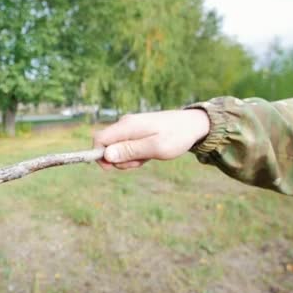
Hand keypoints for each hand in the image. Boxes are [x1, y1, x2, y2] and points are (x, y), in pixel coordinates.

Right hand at [93, 109, 209, 169]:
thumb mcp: (155, 148)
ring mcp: (130, 127)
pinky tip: (148, 154)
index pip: (98, 139)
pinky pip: (126, 146)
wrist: (193, 124)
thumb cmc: (177, 136)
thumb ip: (130, 151)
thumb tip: (106, 155)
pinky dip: (134, 154)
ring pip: (116, 148)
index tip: (112, 168)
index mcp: (127, 126)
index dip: (99, 155)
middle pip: (106, 145)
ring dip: (127, 158)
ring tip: (147, 157)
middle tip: (138, 163)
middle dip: (117, 160)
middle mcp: (125, 124)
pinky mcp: (136, 131)